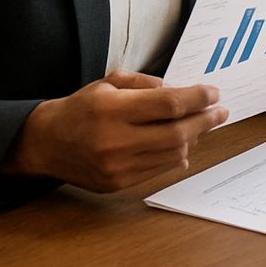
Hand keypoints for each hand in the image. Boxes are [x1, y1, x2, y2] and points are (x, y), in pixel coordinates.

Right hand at [0, 71, 227, 192]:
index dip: (198, 98)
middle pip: (177, 133)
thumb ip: (145, 82)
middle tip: (221, 111)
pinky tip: (184, 144)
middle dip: (206, 120)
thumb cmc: (81, 109)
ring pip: (173, 154)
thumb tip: (179, 91)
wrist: (44, 144)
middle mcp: (114, 141)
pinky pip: (159, 169)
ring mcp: (116, 166)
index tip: (214, 93)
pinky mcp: (117, 183)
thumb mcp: (108, 84)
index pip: (169, 104)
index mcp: (112, 110)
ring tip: (202, 125)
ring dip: (194, 138)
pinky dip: (176, 156)